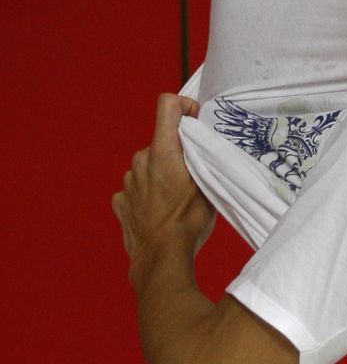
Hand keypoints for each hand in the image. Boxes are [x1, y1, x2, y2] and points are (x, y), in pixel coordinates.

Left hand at [112, 95, 216, 277]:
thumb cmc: (188, 222)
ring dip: (162, 176)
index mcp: (162, 152)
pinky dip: (149, 195)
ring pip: (149, 167)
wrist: (161, 258)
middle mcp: (140, 161)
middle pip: (162, 142)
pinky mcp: (119, 201)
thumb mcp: (209, 185)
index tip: (196, 122)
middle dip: (177, 154)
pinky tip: (161, 213)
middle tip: (194, 177)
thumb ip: (203, 158)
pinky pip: (137, 188)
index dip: (185, 107)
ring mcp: (127, 182)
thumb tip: (204, 144)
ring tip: (178, 200)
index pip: (167, 105)